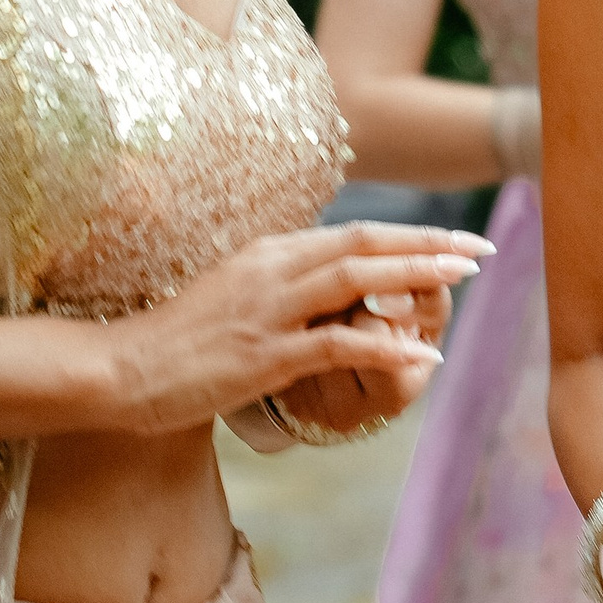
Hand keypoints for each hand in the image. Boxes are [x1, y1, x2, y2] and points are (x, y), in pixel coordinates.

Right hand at [108, 222, 487, 437]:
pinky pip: (335, 343)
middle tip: (481, 250)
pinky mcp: (263, 354)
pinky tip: (420, 356)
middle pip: (365, 244)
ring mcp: (268, 311)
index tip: (457, 241)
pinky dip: (383, 346)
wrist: (121, 368)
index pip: (355, 234)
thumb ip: (284, 286)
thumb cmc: (180, 340)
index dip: (411, 236)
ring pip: (356, 281)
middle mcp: (273, 270)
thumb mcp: (237, 297)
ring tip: (462, 282)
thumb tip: (329, 287)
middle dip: (428, 246)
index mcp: (271, 254)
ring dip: (415, 279)